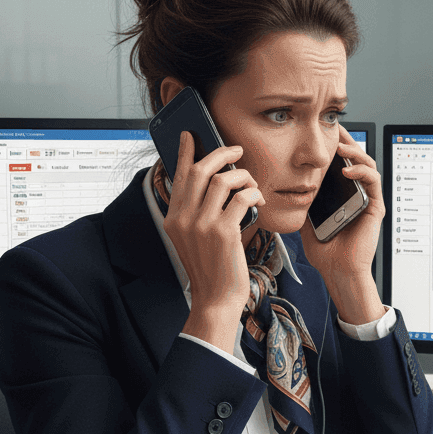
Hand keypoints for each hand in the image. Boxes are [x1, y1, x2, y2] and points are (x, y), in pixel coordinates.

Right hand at [163, 131, 264, 352]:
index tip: (190, 135)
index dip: (184, 153)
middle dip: (221, 154)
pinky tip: (259, 199)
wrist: (216, 298)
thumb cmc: (211, 268)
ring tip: (253, 184)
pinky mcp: (223, 231)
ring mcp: (202, 224)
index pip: (178, 177)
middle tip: (236, 149)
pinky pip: (242, 197)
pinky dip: (254, 194)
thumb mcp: (194, 239)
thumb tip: (215, 184)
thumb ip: (198, 213)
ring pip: (224, 181)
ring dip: (244, 176)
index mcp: (173, 218)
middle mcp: (183, 218)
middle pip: (199, 170)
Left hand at [300, 126, 386, 325]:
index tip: (321, 130)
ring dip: (355, 151)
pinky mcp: (375, 207)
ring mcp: (367, 198)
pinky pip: (373, 182)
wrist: (337, 270)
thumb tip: (282, 182)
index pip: (340, 160)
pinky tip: (347, 170)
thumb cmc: (324, 249)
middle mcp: (356, 192)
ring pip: (367, 164)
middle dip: (346, 139)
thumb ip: (301, 198)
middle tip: (333, 127)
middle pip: (356, 156)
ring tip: (340, 146)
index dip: (334, 143)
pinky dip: (361, 171)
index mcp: (341, 192)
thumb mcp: (305, 216)